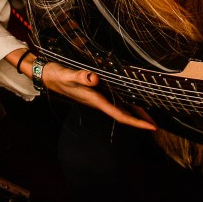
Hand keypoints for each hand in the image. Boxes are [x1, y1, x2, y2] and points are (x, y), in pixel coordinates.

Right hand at [38, 59, 156, 130]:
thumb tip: (95, 79)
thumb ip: (81, 77)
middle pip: (123, 113)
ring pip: (119, 107)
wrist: (46, 75)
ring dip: (134, 111)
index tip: (151, 126)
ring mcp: (97, 97)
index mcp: (95, 100)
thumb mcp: (68, 74)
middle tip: (156, 124)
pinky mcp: (95, 92)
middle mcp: (98, 101)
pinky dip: (125, 101)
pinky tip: (131, 99)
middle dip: (139, 119)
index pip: (119, 114)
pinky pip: (114, 99)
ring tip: (149, 114)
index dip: (136, 121)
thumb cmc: (57, 75)